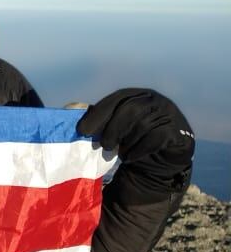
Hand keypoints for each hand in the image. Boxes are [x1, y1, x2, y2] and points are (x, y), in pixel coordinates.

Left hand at [76, 88, 193, 184]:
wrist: (162, 157)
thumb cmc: (132, 138)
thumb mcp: (112, 127)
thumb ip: (95, 118)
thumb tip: (71, 106)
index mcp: (136, 94)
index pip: (116, 99)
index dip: (98, 114)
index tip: (83, 131)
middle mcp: (154, 100)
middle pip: (130, 110)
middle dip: (113, 129)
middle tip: (104, 146)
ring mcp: (169, 114)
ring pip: (143, 125)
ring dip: (127, 143)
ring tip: (119, 153)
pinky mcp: (179, 131)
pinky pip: (156, 138)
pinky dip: (139, 150)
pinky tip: (131, 158)